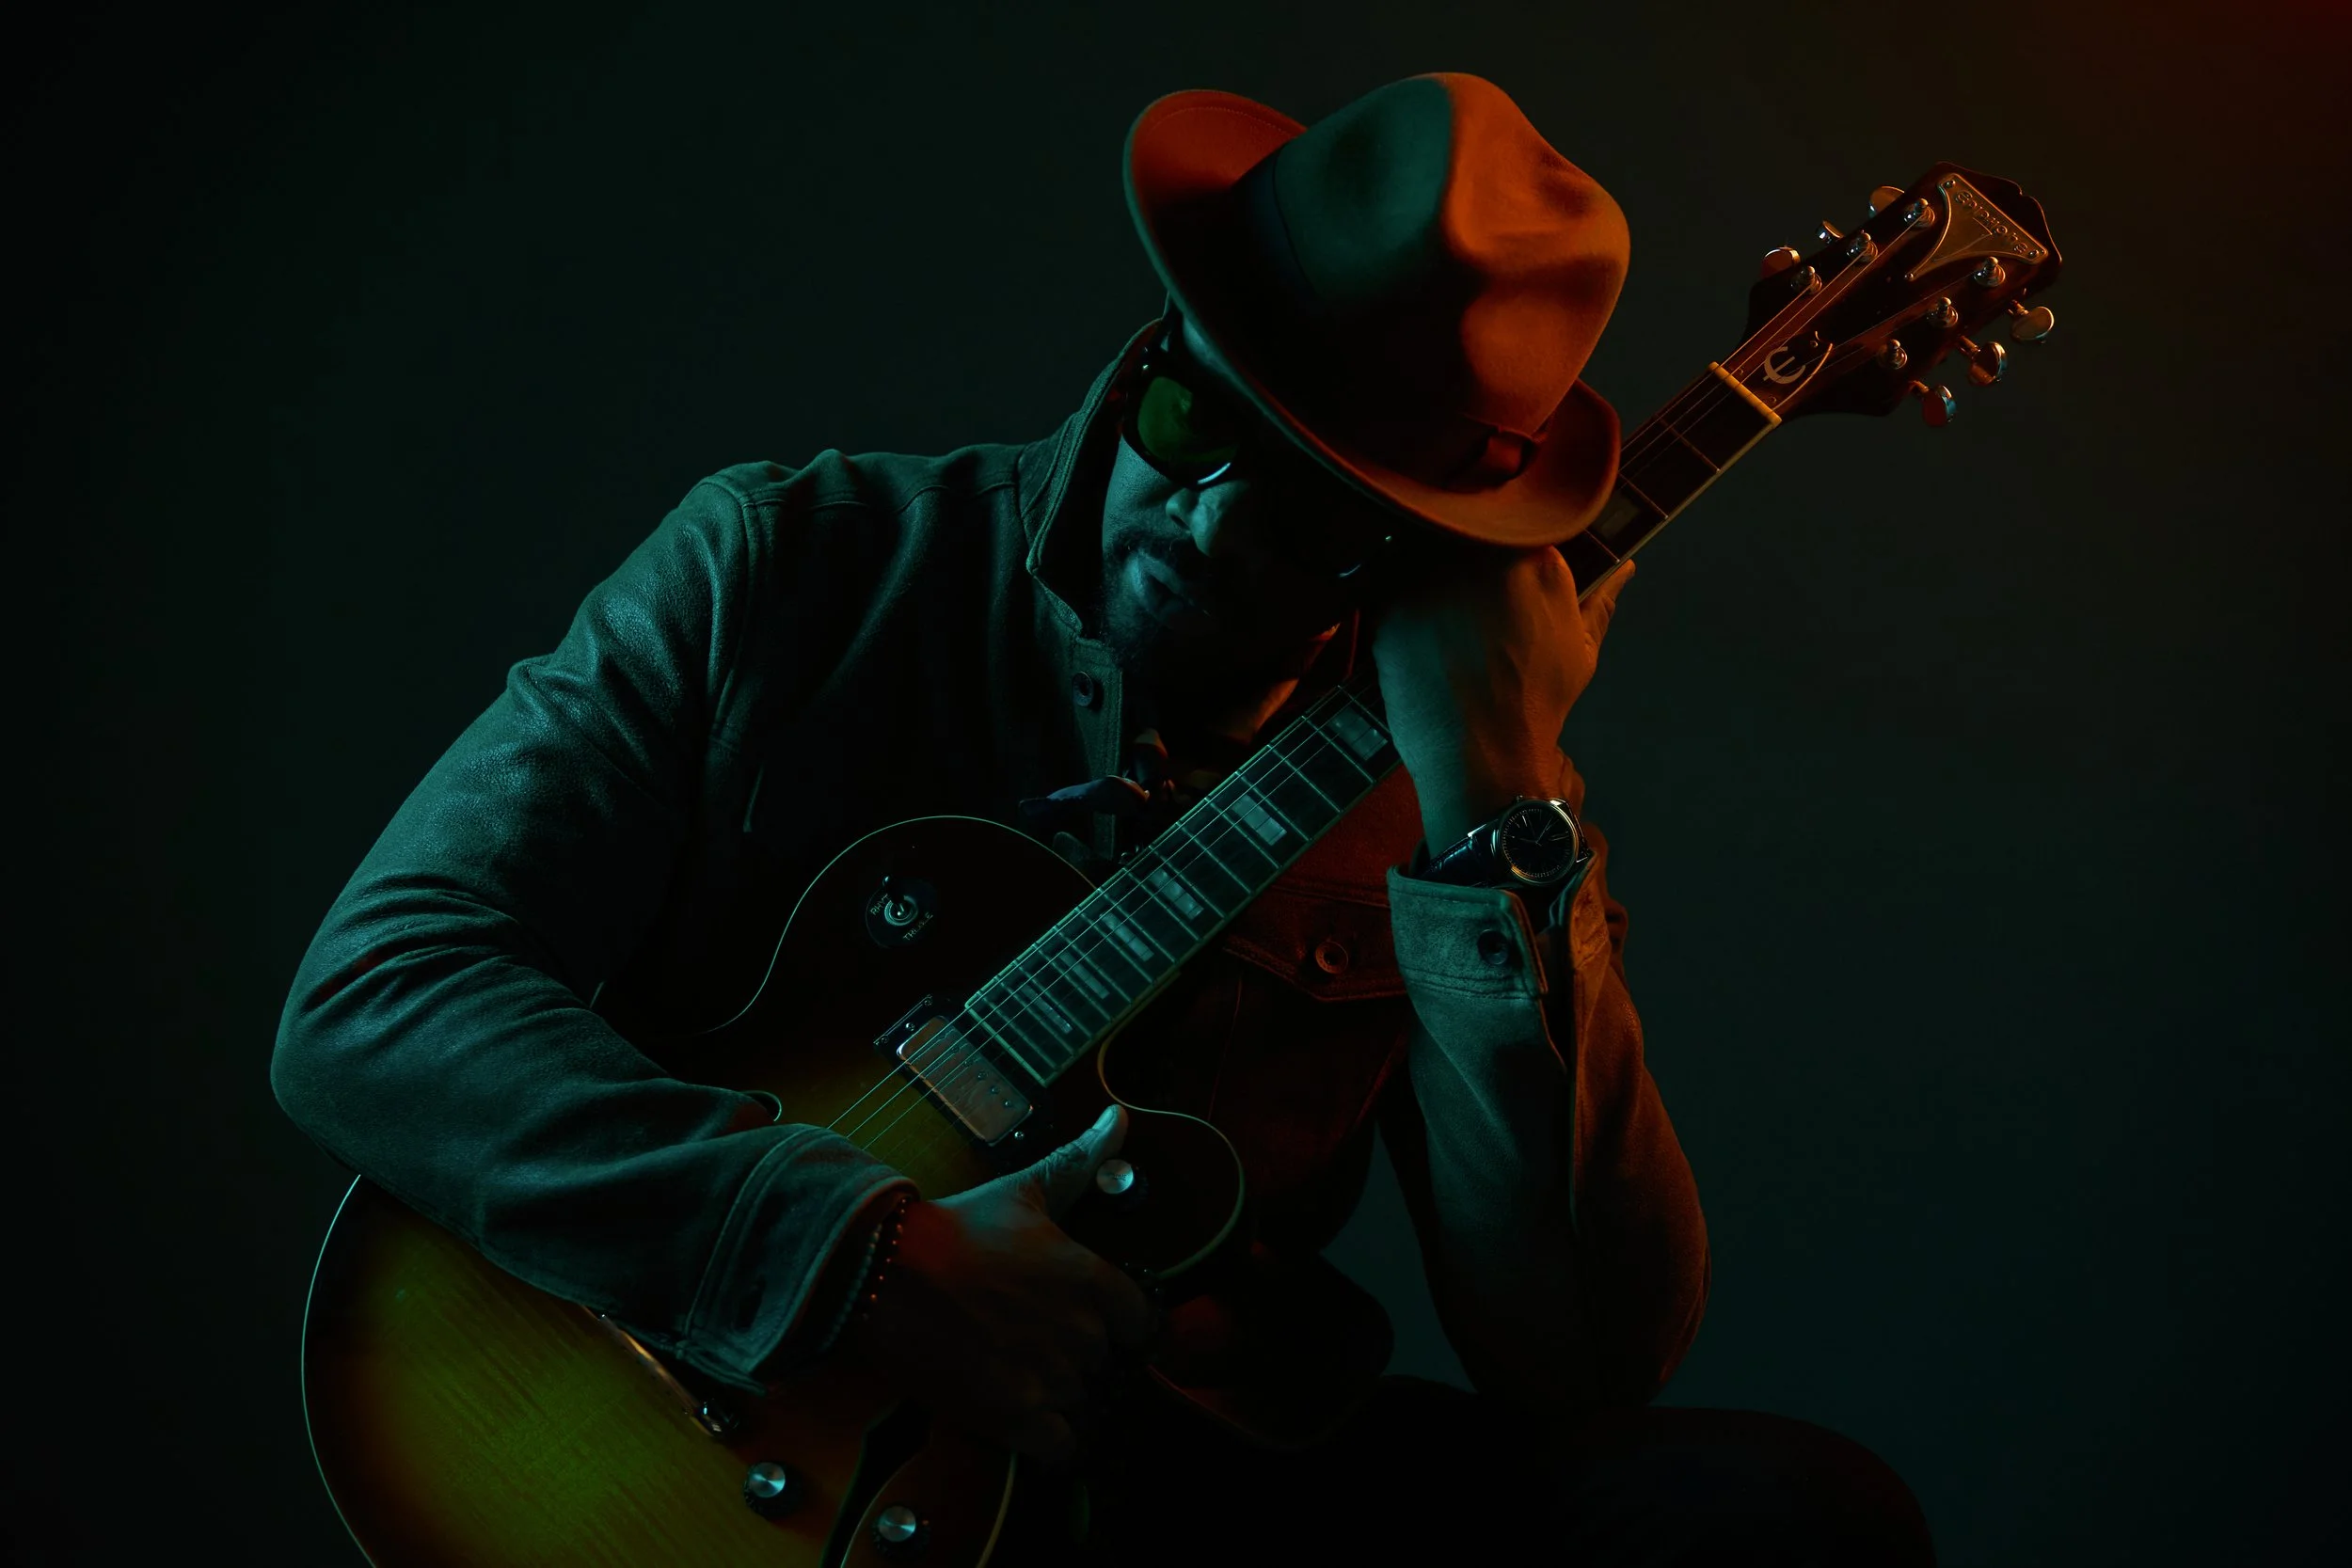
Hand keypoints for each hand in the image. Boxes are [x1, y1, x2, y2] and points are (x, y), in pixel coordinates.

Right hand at [838, 1105, 1156, 1468]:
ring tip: (1011, 1364)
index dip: (1115, 1322)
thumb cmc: (954, 1229)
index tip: (1086, 1317)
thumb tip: (1120, 1118)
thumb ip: (1081, 1161)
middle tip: (1028, 1333)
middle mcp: (1080, 1332)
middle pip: (1103, 1363)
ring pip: (1079, 1403)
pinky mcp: (1013, 1417)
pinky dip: (1046, 1438)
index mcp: (1092, 1279)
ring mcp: (1049, 1378)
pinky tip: (1017, 1411)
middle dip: (1074, 1354)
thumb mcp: (1024, 1189)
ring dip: (1054, 1393)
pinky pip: (1060, 1448)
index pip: (1141, 1323)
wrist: (882, 1273)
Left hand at [1370, 549, 1633, 848]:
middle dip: (1461, 560)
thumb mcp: (1581, 649)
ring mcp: (1430, 579)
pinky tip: (1419, 646)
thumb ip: (1600, 600)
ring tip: (1442, 627)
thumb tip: (1626, 568)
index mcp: (1533, 556)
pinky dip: (1401, 615)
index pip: (1508, 525)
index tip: (1493, 576)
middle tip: (1465, 604)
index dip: (1498, 547)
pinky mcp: (1391, 608)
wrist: (1484, 755)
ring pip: (1421, 558)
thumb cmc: (1539, 701)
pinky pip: (1389, 593)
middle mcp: (1480, 556)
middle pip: (1462, 533)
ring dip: (1427, 582)